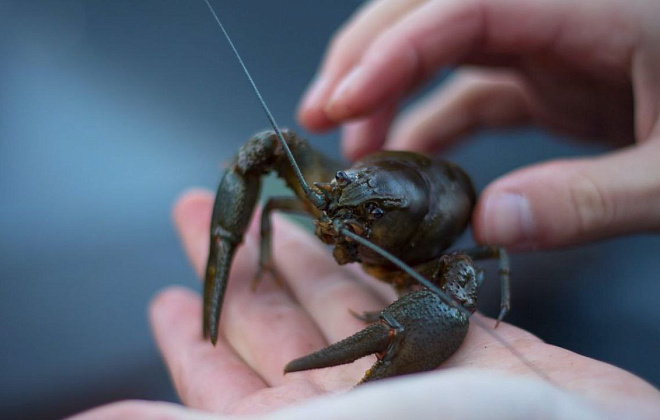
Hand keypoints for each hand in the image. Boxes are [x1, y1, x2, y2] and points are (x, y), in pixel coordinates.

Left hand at [69, 190, 659, 418]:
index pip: (223, 387)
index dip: (192, 342)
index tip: (164, 296)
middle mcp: (351, 406)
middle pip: (277, 328)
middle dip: (240, 271)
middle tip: (203, 218)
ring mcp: (411, 374)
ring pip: (340, 302)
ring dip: (302, 256)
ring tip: (272, 214)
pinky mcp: (467, 345)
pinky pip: (406, 296)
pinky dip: (375, 266)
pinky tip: (352, 237)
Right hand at [297, 0, 659, 250]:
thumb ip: (591, 197)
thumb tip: (487, 222)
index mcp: (593, 0)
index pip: (459, 6)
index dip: (389, 52)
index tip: (337, 105)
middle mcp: (554, 8)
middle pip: (430, 7)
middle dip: (365, 58)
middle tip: (317, 116)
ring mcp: (547, 38)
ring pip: (440, 46)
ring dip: (389, 94)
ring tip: (354, 152)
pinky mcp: (548, 73)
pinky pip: (471, 90)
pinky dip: (432, 125)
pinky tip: (411, 167)